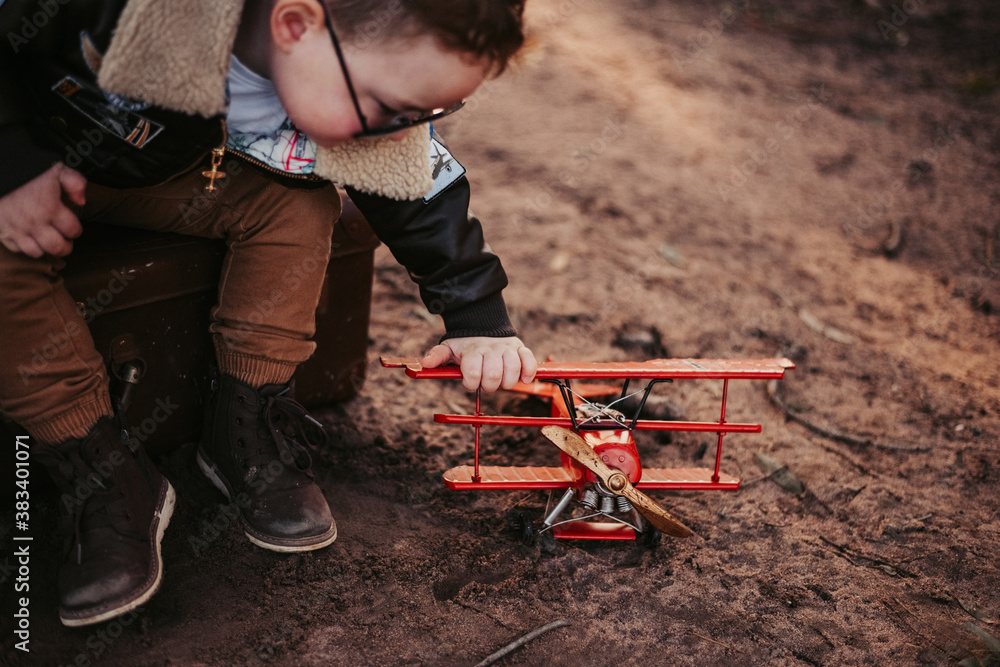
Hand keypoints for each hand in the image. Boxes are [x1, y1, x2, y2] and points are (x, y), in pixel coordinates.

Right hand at [0, 163, 85, 256]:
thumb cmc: (25, 168)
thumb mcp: (54, 168)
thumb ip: (74, 182)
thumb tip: (81, 201)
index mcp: (50, 207)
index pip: (72, 230)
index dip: (76, 230)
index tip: (72, 228)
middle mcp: (34, 222)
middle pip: (57, 247)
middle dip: (65, 246)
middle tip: (64, 240)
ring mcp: (16, 228)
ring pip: (36, 252)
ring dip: (44, 248)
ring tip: (46, 240)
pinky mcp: (1, 230)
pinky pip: (15, 248)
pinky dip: (23, 246)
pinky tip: (27, 237)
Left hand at [422, 336, 536, 391]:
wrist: (483, 325)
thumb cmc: (465, 344)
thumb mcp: (449, 348)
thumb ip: (438, 356)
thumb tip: (425, 364)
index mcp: (473, 351)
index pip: (473, 373)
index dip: (471, 383)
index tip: (469, 382)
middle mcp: (491, 349)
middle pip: (493, 375)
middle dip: (488, 386)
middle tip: (486, 383)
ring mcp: (507, 348)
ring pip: (512, 370)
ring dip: (507, 382)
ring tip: (502, 382)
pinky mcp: (521, 348)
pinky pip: (529, 361)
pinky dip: (528, 372)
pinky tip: (524, 379)